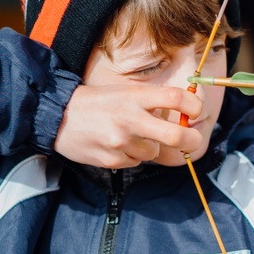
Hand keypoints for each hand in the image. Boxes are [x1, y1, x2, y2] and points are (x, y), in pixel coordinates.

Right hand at [54, 83, 202, 167]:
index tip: (195, 111)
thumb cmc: (97, 103)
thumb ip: (150, 102)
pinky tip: (116, 144)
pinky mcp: (112, 160)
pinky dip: (132, 155)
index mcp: (134, 96)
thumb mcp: (124, 91)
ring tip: (130, 135)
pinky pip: (136, 161)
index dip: (192, 105)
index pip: (174, 98)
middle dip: (191, 140)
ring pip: (155, 151)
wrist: (57, 117)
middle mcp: (129, 119)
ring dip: (151, 146)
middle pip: (175, 135)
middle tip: (193, 140)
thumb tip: (181, 116)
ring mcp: (120, 142)